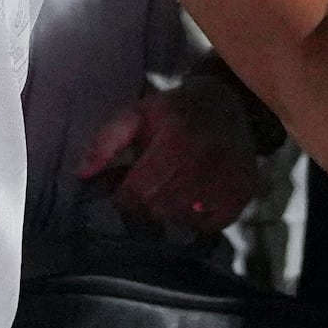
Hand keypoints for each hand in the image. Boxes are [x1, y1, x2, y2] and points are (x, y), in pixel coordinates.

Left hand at [75, 81, 265, 240]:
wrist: (225, 103)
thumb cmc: (173, 112)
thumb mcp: (135, 115)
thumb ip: (106, 143)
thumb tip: (82, 174)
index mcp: (177, 136)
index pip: (139, 191)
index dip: (124, 194)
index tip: (125, 185)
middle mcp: (208, 157)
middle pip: (160, 207)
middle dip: (147, 201)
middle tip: (150, 185)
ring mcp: (231, 176)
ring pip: (183, 218)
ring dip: (170, 210)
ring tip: (172, 188)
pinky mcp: (245, 191)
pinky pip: (211, 224)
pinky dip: (197, 218)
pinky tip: (193, 197)